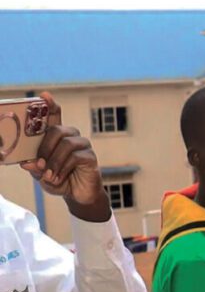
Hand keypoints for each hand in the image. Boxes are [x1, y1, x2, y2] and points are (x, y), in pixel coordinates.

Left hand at [19, 94, 109, 221]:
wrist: (77, 196)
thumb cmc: (59, 180)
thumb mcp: (41, 174)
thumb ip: (35, 167)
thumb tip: (26, 163)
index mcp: (57, 138)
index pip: (55, 117)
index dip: (50, 105)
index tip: (44, 96)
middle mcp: (71, 137)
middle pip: (57, 130)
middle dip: (44, 148)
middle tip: (39, 165)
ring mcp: (83, 146)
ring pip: (66, 144)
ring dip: (54, 162)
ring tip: (49, 176)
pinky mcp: (91, 157)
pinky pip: (75, 157)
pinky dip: (62, 169)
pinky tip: (58, 178)